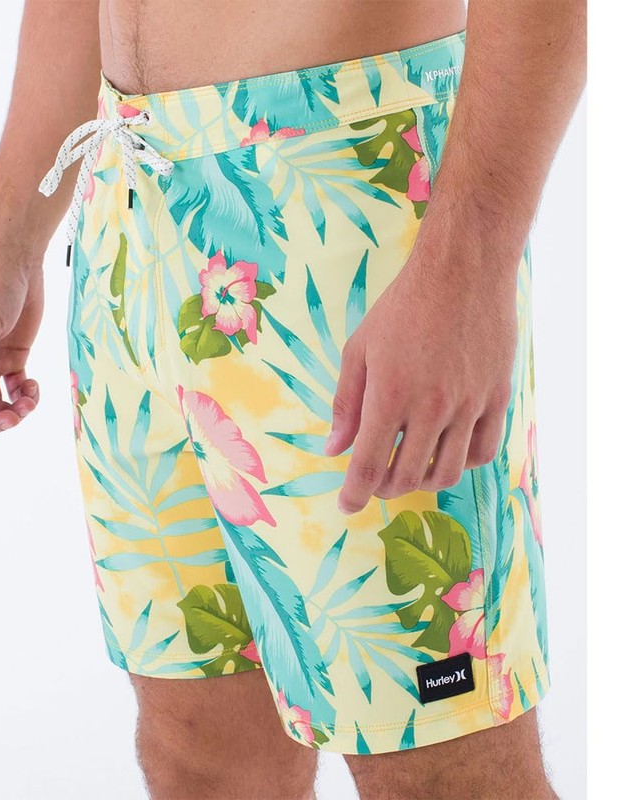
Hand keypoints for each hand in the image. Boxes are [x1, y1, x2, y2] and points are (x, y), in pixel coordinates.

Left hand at [326, 245, 517, 511]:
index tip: (346, 506)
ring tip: (407, 471)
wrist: (462, 272)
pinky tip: (445, 453)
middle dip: (383, 490)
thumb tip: (334, 449)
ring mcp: (469, 404)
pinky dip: (461, 463)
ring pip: (447, 472)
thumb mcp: (359, 350)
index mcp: (390, 395)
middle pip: (406, 476)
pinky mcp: (497, 397)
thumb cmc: (402, 308)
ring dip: (421, 482)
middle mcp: (431, 407)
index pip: (369, 465)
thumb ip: (345, 404)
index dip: (354, 494)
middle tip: (373, 482)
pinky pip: (483, 451)